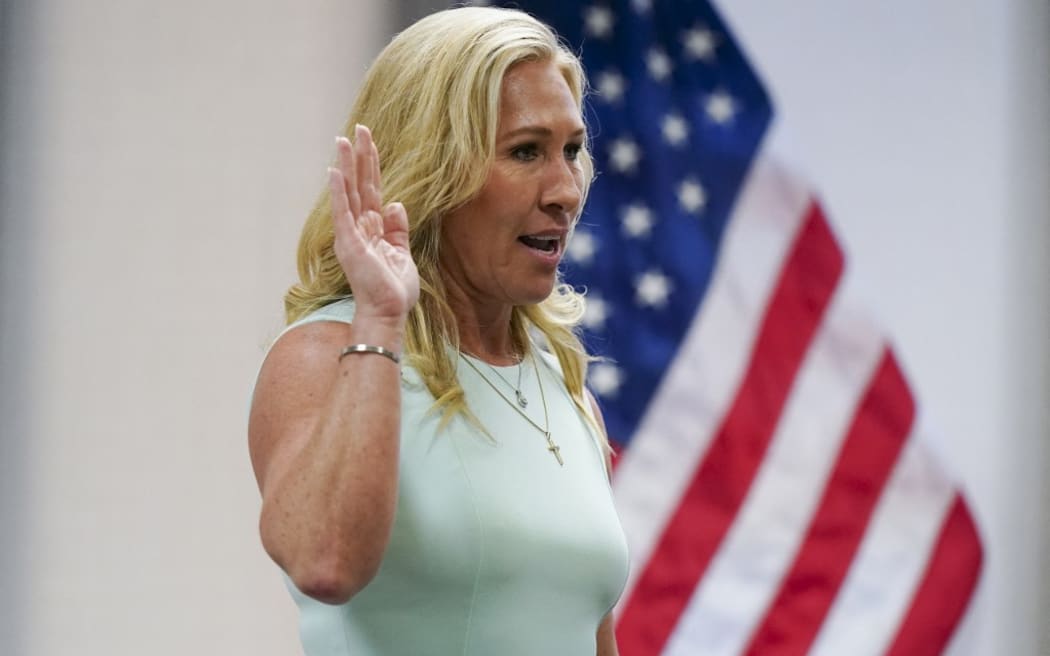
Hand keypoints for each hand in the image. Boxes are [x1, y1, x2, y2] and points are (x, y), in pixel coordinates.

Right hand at [329, 125, 419, 324]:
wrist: (389, 314)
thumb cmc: (394, 291)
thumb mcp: (402, 254)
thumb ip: (397, 229)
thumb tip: (396, 204)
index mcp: (374, 229)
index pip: (372, 190)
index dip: (372, 165)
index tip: (369, 141)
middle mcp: (360, 228)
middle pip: (360, 185)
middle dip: (360, 156)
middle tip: (358, 128)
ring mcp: (352, 235)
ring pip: (349, 193)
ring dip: (346, 166)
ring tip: (342, 140)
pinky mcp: (349, 244)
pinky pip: (343, 213)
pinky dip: (338, 193)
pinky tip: (334, 172)